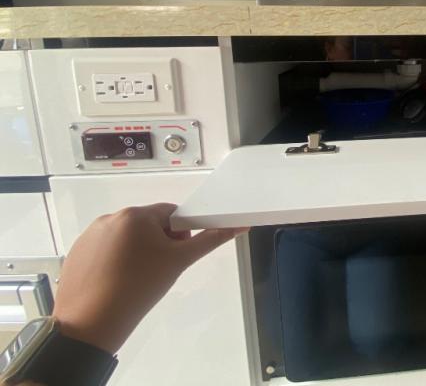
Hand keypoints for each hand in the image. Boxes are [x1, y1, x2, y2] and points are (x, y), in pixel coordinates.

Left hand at [52, 203, 246, 353]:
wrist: (92, 322)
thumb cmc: (141, 286)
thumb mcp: (179, 262)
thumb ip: (209, 240)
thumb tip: (238, 225)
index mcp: (136, 215)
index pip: (170, 213)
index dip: (180, 233)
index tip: (176, 255)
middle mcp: (111, 217)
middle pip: (148, 223)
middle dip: (159, 242)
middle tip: (160, 270)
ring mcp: (91, 234)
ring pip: (126, 237)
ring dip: (137, 251)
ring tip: (137, 279)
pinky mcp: (77, 252)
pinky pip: (105, 248)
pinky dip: (115, 261)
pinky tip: (117, 282)